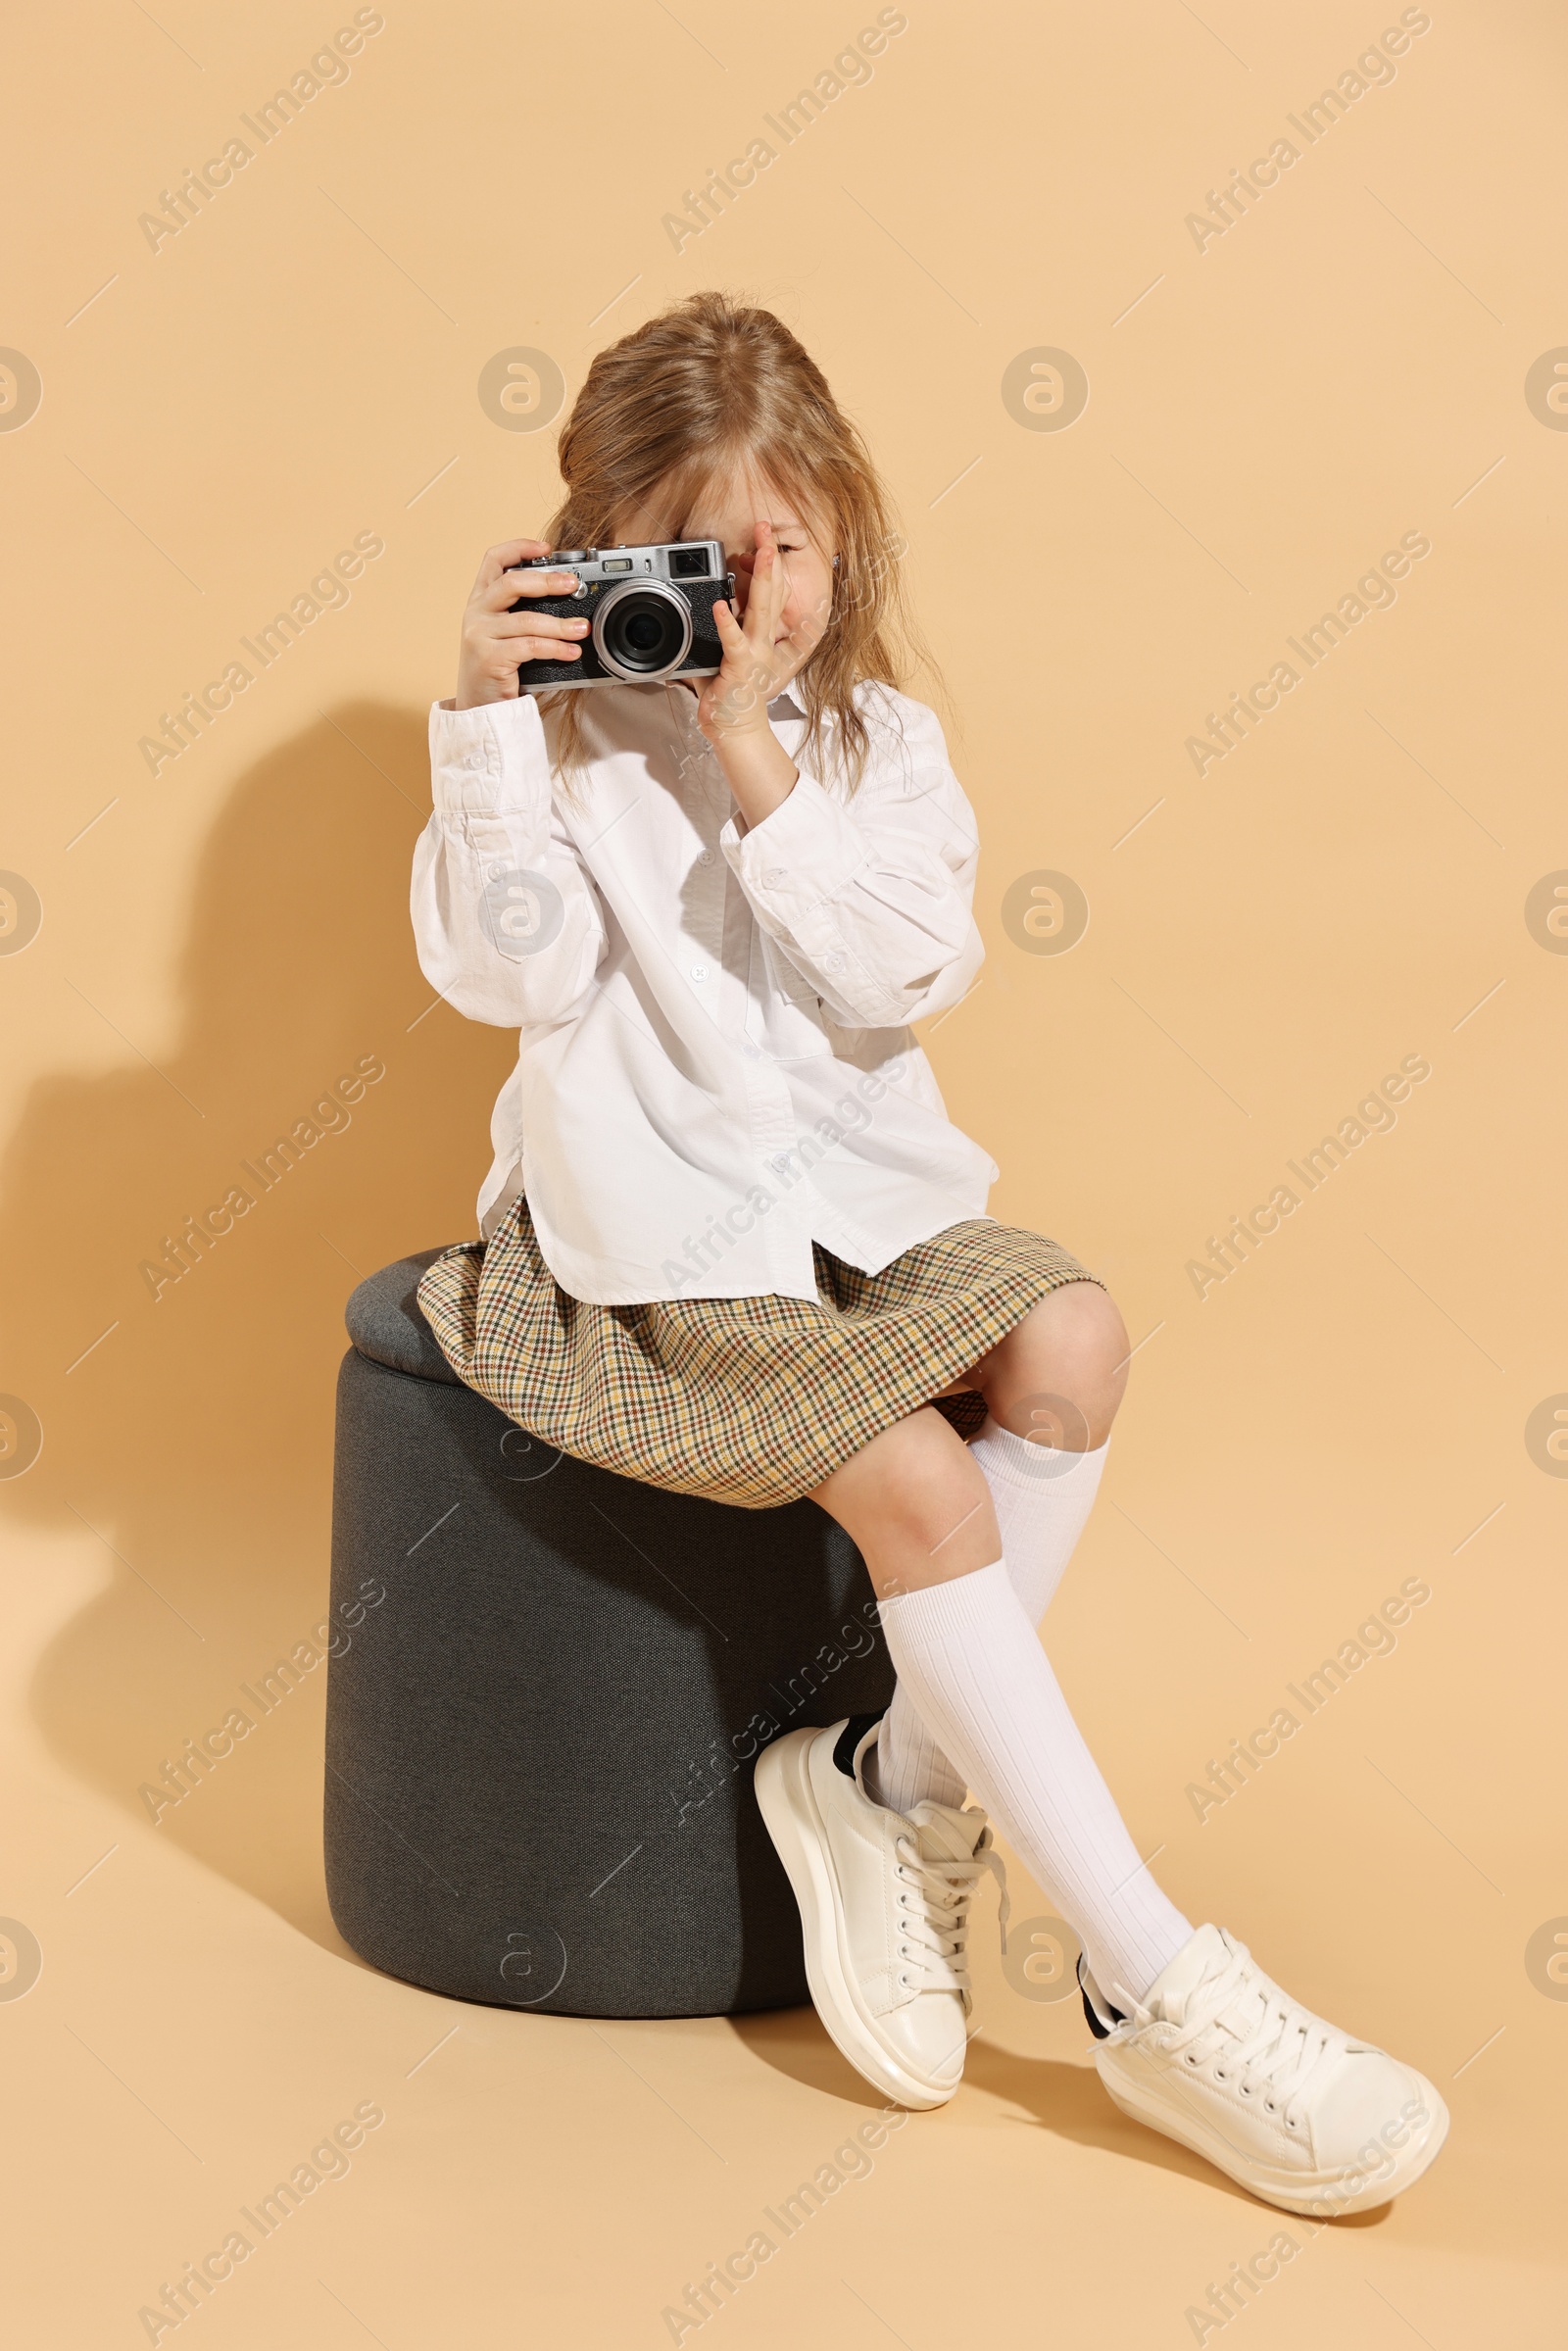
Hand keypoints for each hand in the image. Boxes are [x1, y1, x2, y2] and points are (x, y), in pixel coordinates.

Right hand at [455, 538, 591, 708]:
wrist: (479, 707)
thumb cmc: (499, 669)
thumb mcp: (506, 633)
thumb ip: (523, 612)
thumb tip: (568, 597)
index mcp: (480, 601)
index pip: (493, 560)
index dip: (519, 547)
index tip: (546, 547)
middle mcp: (476, 613)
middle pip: (510, 583)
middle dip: (546, 580)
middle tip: (572, 583)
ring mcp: (479, 635)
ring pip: (526, 619)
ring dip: (560, 624)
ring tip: (582, 628)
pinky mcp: (489, 658)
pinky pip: (530, 647)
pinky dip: (556, 648)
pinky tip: (571, 652)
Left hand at [693, 519, 825, 746]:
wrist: (737, 729)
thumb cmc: (731, 695)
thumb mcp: (722, 656)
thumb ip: (714, 633)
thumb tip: (700, 614)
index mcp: (760, 633)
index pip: (770, 592)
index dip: (768, 565)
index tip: (764, 540)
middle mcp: (762, 639)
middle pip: (771, 590)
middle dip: (769, 558)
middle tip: (766, 529)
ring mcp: (755, 652)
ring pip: (762, 608)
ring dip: (762, 578)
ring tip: (761, 552)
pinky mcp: (740, 668)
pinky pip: (734, 642)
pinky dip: (727, 623)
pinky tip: (721, 606)